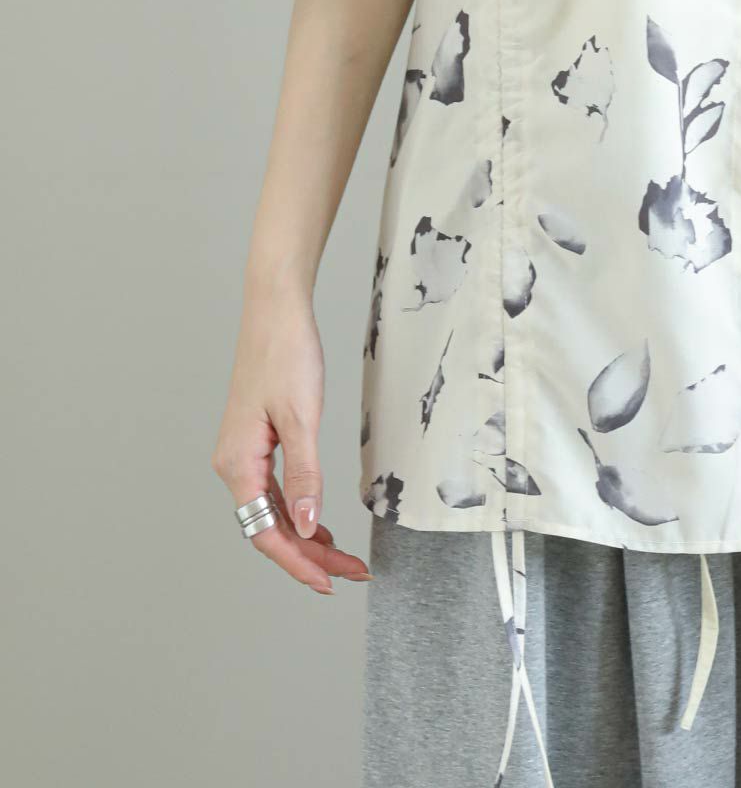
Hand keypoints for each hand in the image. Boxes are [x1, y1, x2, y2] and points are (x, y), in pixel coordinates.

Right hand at [210, 284, 370, 591]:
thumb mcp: (302, 418)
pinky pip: (276, 491)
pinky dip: (300, 511)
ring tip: (343, 559)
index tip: (330, 583)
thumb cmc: (286, 354)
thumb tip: (308, 530)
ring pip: (275, 512)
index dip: (298, 563)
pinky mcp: (257, 442)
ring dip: (307, 538)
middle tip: (351, 574)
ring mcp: (244, 454)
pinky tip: (320, 525)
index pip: (267, 532)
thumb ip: (305, 476)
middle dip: (310, 557)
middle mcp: (234, 465)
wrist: (276, 310)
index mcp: (238, 465)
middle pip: (271, 528)